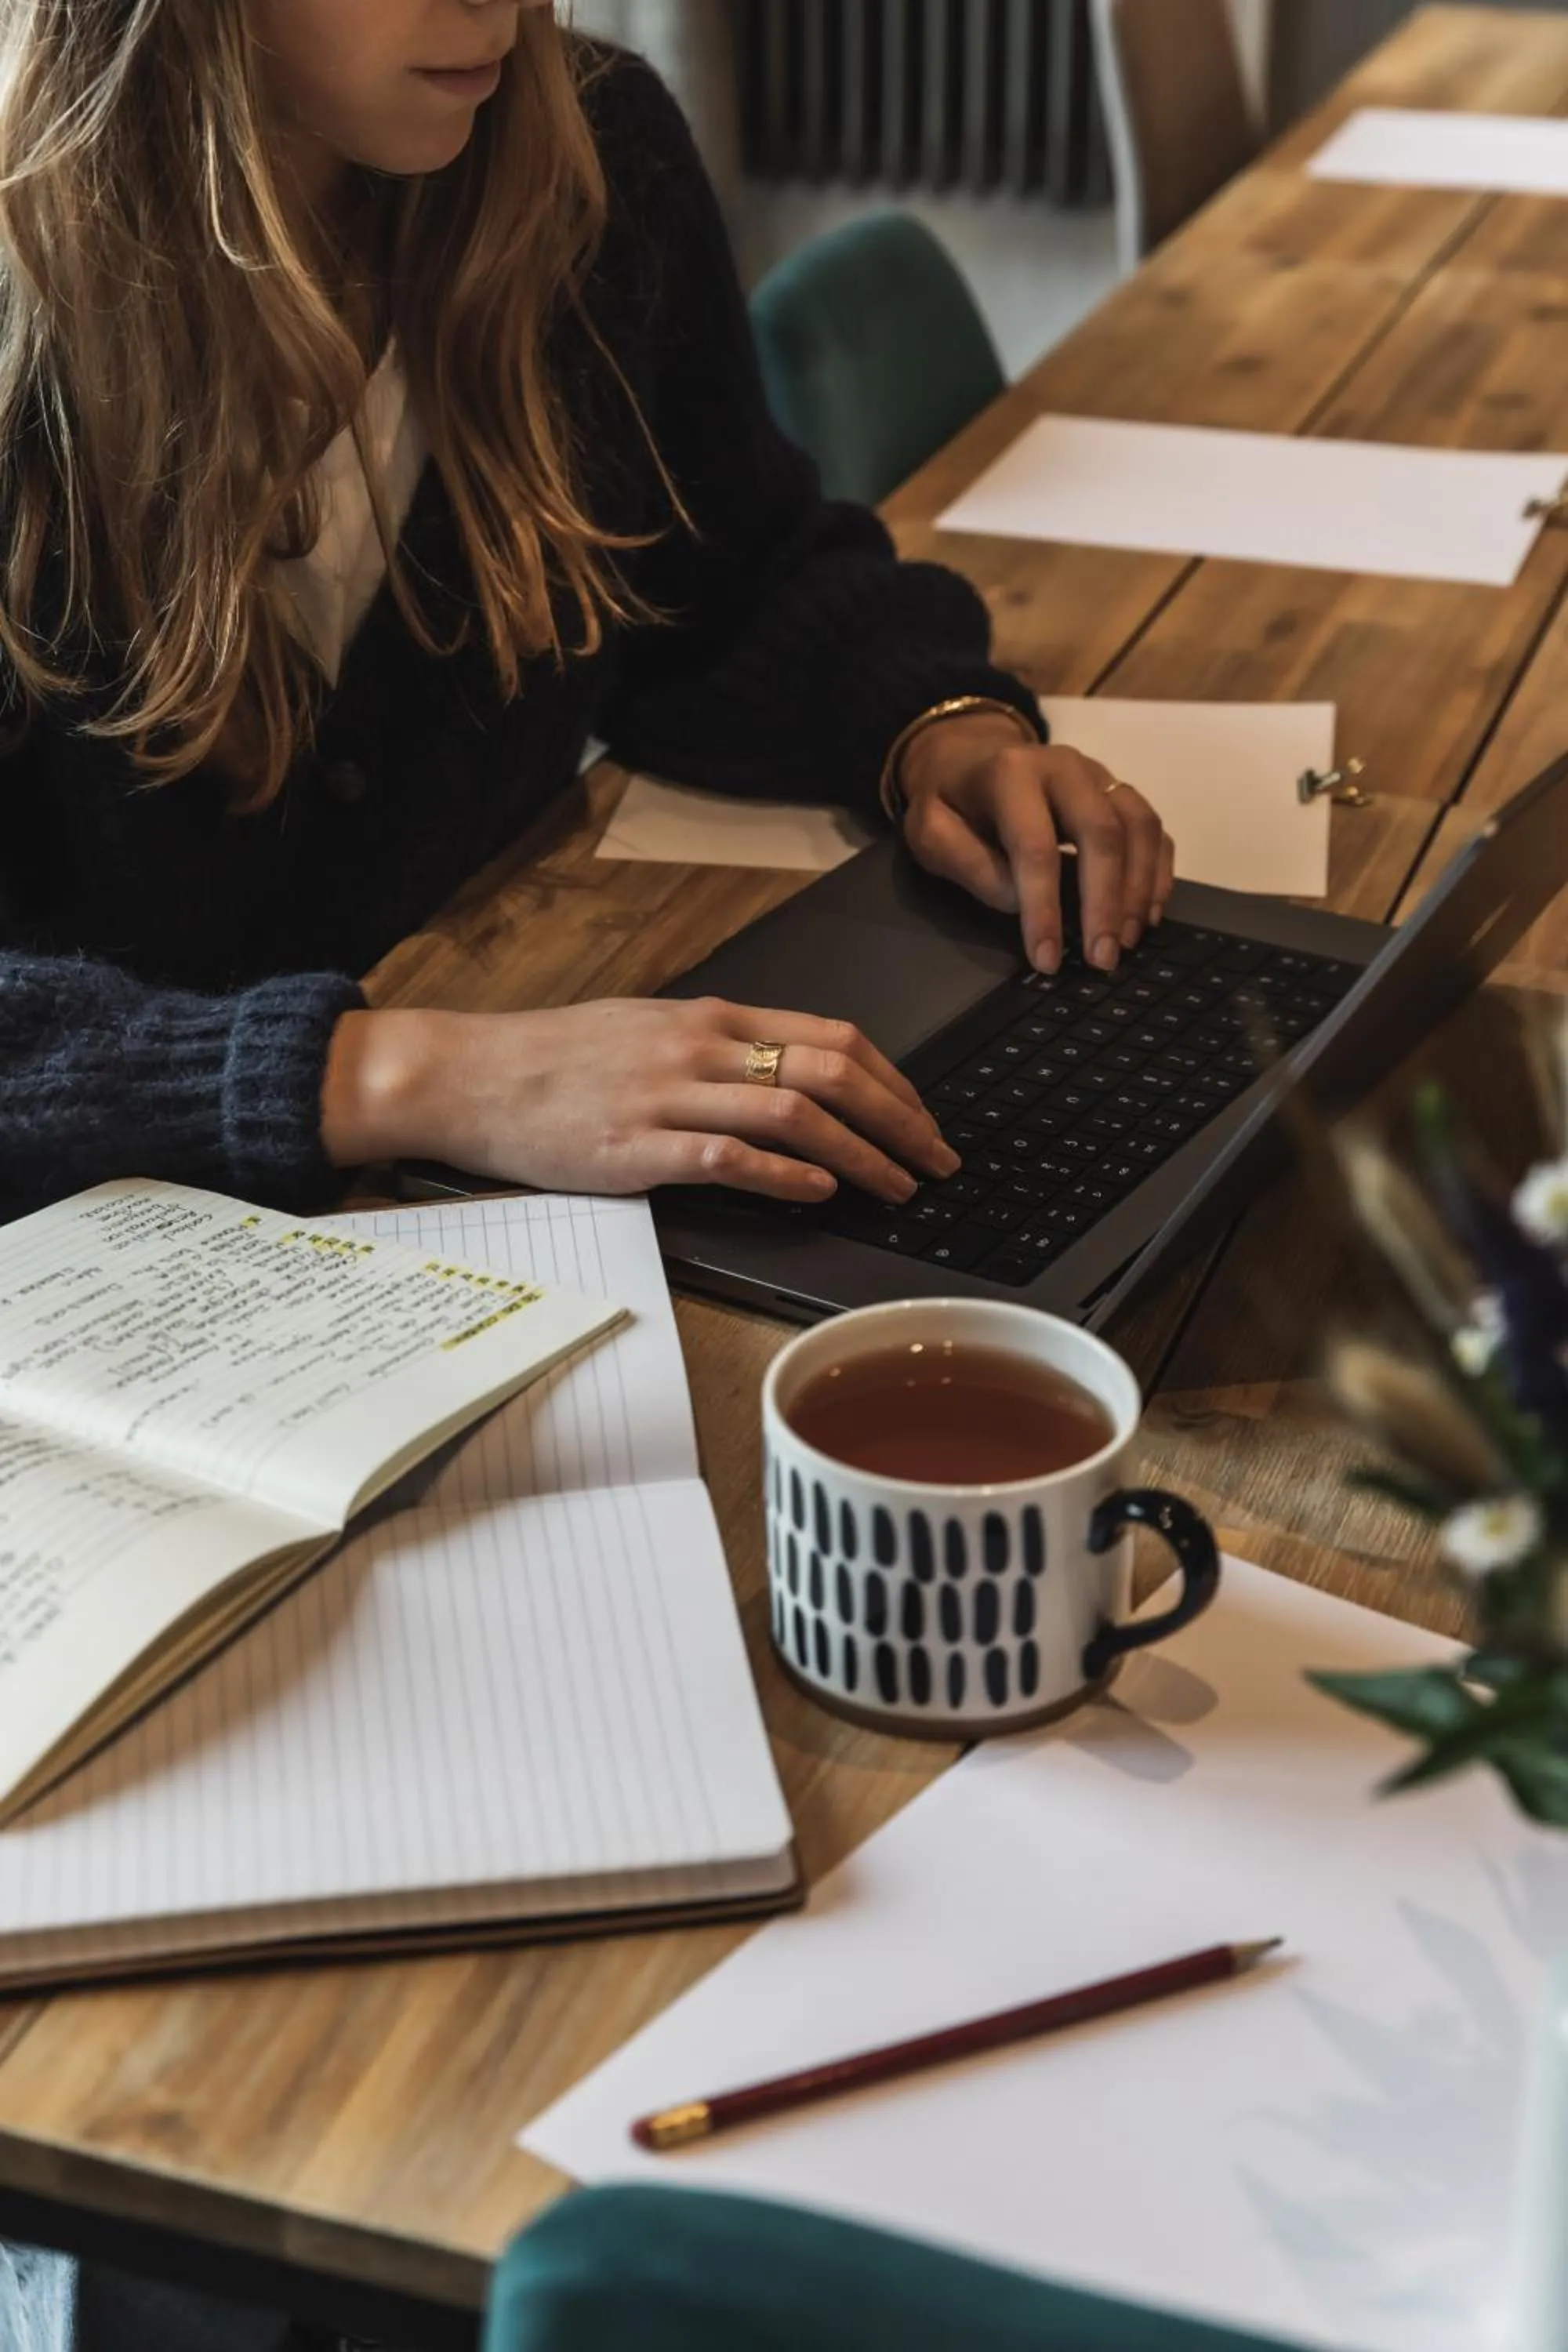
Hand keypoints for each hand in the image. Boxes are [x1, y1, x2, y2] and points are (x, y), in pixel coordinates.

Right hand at [323, 997, 960, 1204]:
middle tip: (937, 1162)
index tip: (925, 1120)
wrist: (470, 1074)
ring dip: (861, 1154)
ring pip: (794, 1115)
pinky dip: (783, 1176)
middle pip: (832, 1073)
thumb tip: (793, 1083)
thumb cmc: (557, 1060)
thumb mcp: (651, 1033)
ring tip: (897, 1187)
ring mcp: (669, 1096)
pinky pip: (727, 1158)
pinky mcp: (636, 1147)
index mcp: (712, 1018)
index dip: (894, 1081)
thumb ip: (722, 1053)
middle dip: (900, 1120)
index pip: (832, 1037)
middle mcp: (700, 1047)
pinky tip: (818, 1194)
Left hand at [897, 712, 1175, 974]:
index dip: (1043, 907)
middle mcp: (1065, 767)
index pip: (1035, 846)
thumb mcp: (931, 831)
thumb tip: (1017, 902)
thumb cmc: (951, 803)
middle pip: (1101, 833)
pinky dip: (1158, 872)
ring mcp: (1099, 776)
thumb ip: (967, 864)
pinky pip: (1153, 829)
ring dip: (1138, 890)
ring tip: (1126, 941)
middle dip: (1105, 903)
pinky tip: (1149, 914)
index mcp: (1012, 774)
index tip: (1046, 959)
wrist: (969, 757)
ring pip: (1138, 827)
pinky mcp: (1119, 792)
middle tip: (1102, 958)